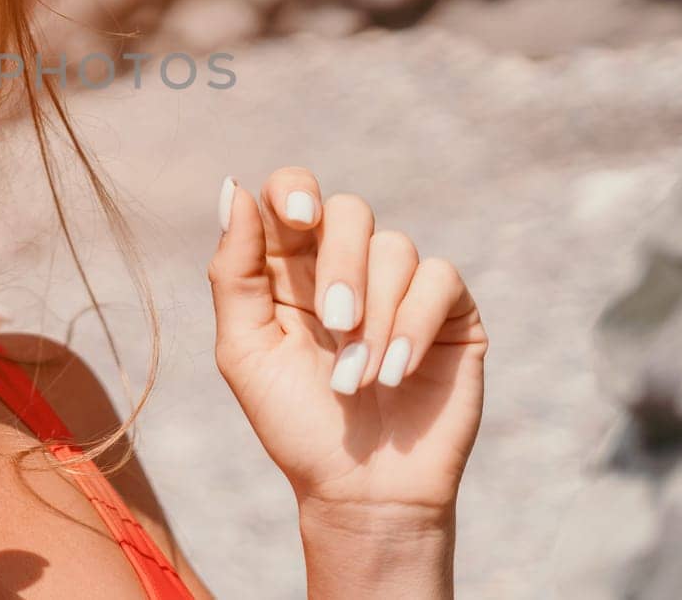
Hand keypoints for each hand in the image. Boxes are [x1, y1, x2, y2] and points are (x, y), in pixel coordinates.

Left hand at [208, 168, 487, 523]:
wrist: (360, 491)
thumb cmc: (295, 423)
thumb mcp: (245, 349)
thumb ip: (233, 271)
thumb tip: (233, 189)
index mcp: (288, 265)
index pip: (293, 191)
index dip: (296, 190)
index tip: (298, 220)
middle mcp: (345, 264)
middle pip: (349, 210)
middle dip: (341, 267)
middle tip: (334, 326)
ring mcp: (400, 284)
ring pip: (395, 246)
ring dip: (375, 317)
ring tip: (359, 378)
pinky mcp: (448, 311)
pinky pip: (440, 277)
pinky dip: (413, 325)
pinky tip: (397, 374)